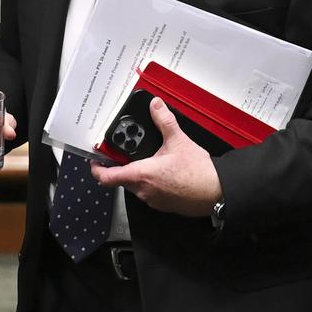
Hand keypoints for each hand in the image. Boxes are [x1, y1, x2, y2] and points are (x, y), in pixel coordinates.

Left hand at [90, 96, 222, 215]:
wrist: (216, 192)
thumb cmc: (198, 173)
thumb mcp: (179, 141)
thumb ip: (164, 121)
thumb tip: (156, 106)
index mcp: (141, 175)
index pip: (106, 176)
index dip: (96, 168)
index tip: (95, 159)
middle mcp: (143, 191)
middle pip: (121, 179)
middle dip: (123, 165)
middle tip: (129, 152)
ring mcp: (153, 200)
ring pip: (136, 186)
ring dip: (139, 174)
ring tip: (152, 159)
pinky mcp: (163, 205)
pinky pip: (150, 193)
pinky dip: (152, 182)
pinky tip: (166, 173)